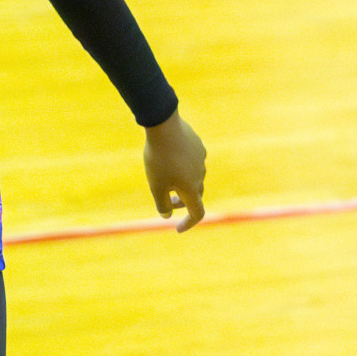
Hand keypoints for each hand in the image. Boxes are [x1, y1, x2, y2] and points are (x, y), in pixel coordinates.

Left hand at [143, 109, 206, 231]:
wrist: (165, 127)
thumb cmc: (158, 159)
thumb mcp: (155, 185)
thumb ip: (162, 203)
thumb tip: (167, 215)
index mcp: (192, 189)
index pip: (197, 213)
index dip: (188, 223)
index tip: (177, 228)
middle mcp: (200, 176)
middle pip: (195, 196)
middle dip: (182, 202)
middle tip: (165, 199)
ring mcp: (201, 161)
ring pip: (194, 178)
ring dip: (182, 183)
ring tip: (164, 174)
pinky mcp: (198, 147)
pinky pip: (193, 162)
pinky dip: (183, 166)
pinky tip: (170, 156)